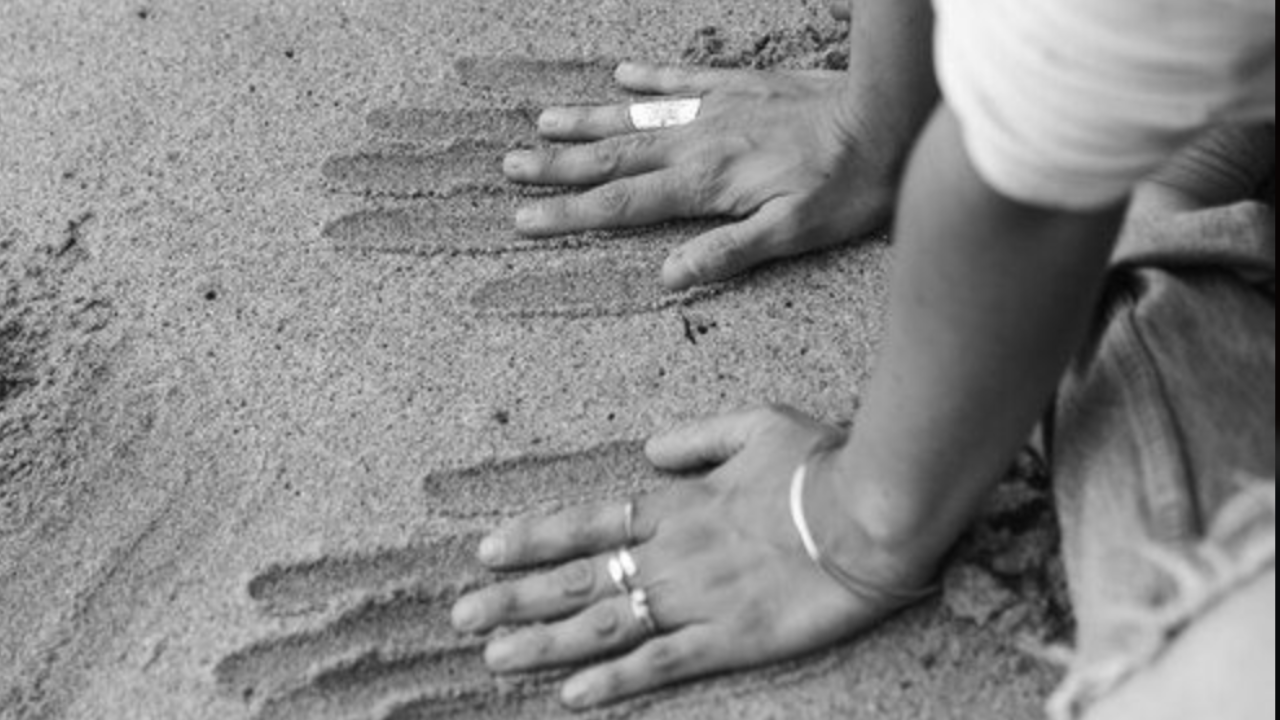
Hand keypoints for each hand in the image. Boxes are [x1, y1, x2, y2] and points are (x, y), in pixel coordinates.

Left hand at [450, 406, 933, 708]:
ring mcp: (699, 600)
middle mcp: (674, 554)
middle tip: (462, 617)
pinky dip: (614, 681)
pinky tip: (572, 696)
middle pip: (580, 577)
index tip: (486, 550)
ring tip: (493, 657)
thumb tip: (650, 453)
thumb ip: (698, 439)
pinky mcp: (732, 641)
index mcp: (679, 504)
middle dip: (515, 597)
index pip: (588, 522)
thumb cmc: (822, 463)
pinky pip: (661, 663)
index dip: (534, 537)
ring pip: (605, 624)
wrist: (877, 511)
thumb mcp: (757, 425)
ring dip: (545, 641)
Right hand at [504, 63, 913, 289]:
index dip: (568, 213)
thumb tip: (667, 276)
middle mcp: (697, 142)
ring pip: (635, 116)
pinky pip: (680, 77)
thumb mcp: (793, 234)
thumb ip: (728, 253)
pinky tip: (620, 75)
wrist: (885, 115)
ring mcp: (715, 107)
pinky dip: (646, 77)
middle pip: (612, 158)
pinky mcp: (739, 83)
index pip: (621, 203)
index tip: (523, 219)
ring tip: (542, 120)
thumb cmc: (846, 186)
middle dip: (556, 165)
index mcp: (704, 184)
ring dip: (586, 121)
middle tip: (509, 166)